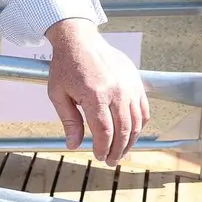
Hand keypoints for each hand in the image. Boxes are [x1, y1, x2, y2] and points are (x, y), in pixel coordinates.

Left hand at [45, 19, 149, 165]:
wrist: (80, 41)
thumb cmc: (66, 66)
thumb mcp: (58, 94)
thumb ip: (68, 121)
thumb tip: (72, 145)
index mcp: (95, 95)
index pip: (104, 131)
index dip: (102, 147)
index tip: (98, 156)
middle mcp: (116, 92)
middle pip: (123, 130)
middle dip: (117, 150)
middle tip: (110, 161)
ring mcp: (129, 87)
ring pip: (136, 123)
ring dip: (130, 141)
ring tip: (120, 152)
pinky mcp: (137, 83)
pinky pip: (143, 110)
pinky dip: (139, 126)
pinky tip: (131, 134)